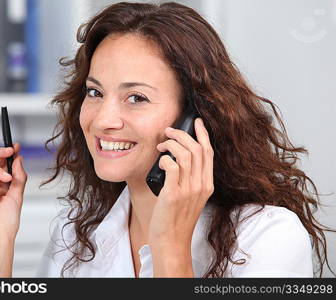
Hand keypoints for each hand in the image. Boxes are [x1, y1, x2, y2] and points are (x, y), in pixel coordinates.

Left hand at [148, 118, 213, 248]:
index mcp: (207, 185)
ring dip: (171, 144)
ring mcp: (189, 190)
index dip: (203, 134)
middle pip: (197, 149)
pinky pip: (171, 166)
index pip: (209, 153)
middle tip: (168, 131)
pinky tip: (160, 162)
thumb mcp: (190, 198)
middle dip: (182, 134)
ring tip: (160, 145)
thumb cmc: (176, 220)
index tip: (197, 122)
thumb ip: (189, 180)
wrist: (172, 242)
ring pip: (185, 154)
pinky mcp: (174, 194)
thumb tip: (175, 158)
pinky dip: (164, 159)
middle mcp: (201, 186)